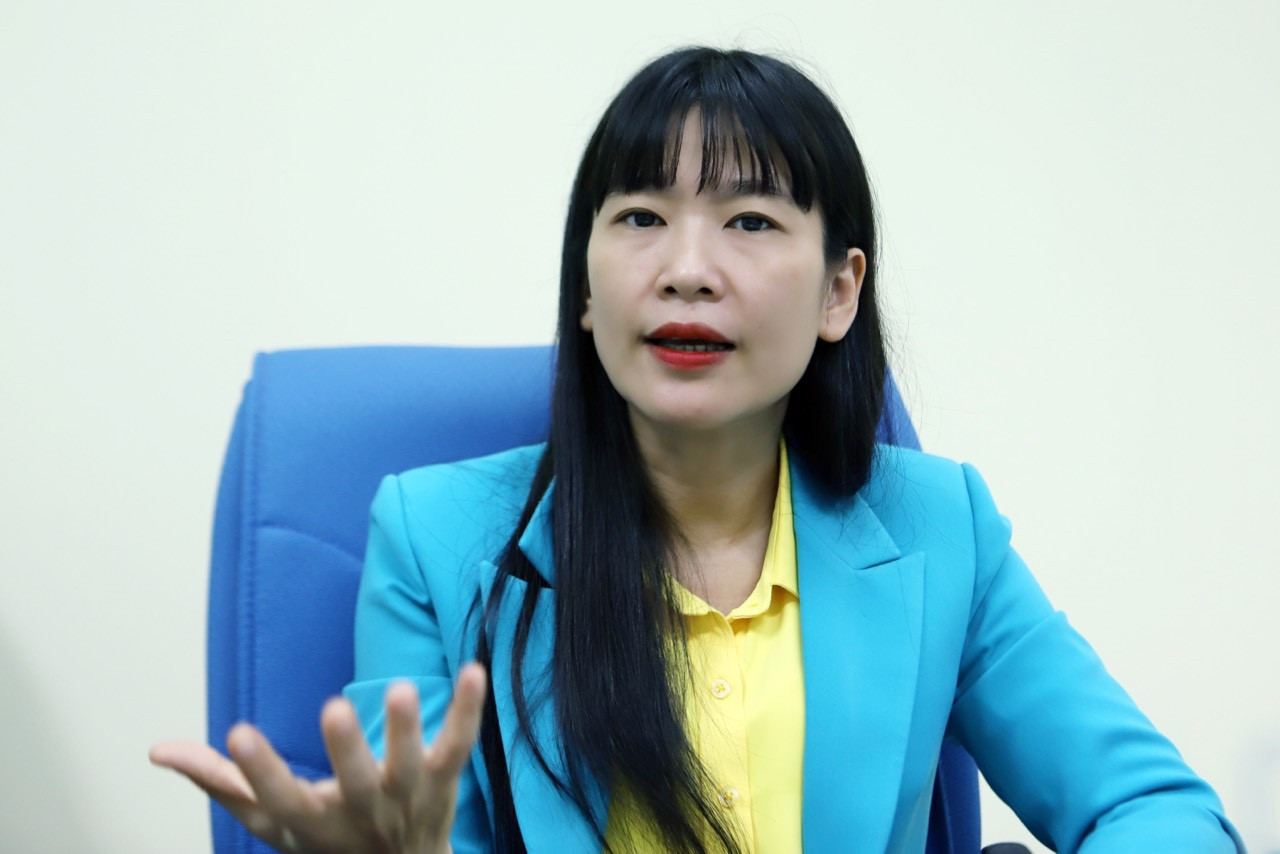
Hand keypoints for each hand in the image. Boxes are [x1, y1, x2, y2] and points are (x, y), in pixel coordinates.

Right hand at [150, 663, 486, 853]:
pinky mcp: (443, 777)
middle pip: (354, 783)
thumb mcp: (272, 820)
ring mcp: (406, 795)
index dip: (256, 770)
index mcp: (312, 821)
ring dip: (407, 729)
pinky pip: (460, 744)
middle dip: (344, 749)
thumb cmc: (327, 837)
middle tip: (333, 706)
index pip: (279, 799)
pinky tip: (475, 671)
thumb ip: (221, 782)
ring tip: (403, 687)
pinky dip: (469, 710)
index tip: (237, 731)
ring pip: (410, 765)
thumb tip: (159, 749)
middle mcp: (362, 810)